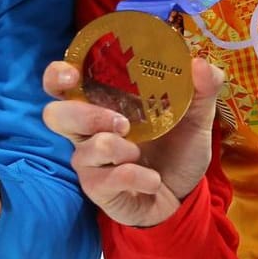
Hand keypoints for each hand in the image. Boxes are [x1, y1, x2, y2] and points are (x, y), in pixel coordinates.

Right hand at [41, 55, 223, 227]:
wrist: (185, 196)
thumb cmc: (178, 150)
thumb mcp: (197, 118)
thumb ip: (202, 88)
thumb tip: (200, 63)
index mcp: (104, 104)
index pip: (63, 84)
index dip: (58, 75)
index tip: (73, 73)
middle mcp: (89, 130)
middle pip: (55, 115)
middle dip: (84, 115)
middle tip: (121, 121)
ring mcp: (91, 161)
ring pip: (84, 150)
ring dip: (117, 148)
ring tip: (140, 152)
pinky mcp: (98, 189)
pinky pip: (108, 179)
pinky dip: (136, 177)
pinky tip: (153, 180)